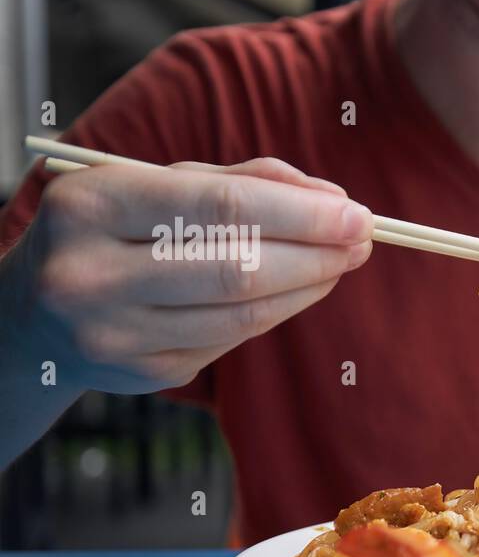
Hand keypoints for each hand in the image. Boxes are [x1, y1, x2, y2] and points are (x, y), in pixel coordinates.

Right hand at [7, 157, 371, 393]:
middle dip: (317, 252)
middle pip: (239, 269)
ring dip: (309, 286)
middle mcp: (93, 275)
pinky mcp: (144, 374)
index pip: (221, 209)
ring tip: (341, 261)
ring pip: (244, 314)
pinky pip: (232, 340)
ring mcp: (116, 334)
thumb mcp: (156, 184)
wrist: (36, 310)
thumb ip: (243, 182)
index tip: (356, 213)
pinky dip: (277, 311)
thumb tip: (332, 198)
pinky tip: (298, 290)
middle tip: (363, 238)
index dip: (301, 214)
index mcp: (92, 206)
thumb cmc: (115, 229)